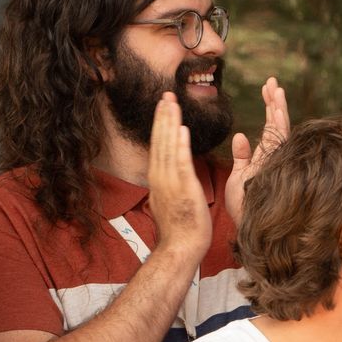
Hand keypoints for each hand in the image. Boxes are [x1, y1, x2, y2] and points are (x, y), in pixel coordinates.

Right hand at [147, 93, 211, 263]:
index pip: (158, 145)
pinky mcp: (183, 188)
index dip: (160, 124)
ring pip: (167, 145)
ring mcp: (169, 181)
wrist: (180, 247)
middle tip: (166, 94)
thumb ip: (171, 182)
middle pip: (159, 139)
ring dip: (169, 123)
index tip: (164, 106)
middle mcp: (160, 175)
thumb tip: (172, 173)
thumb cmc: (181, 228)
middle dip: (162, 116)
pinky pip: (180, 162)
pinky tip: (181, 128)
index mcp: (159, 177)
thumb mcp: (172, 199)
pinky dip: (179, 145)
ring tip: (171, 102)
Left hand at [225, 77, 289, 224]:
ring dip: (277, 107)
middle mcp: (274, 158)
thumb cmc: (245, 208)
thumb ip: (243, 157)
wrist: (250, 230)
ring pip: (279, 130)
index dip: (269, 107)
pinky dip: (277, 125)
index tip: (267, 88)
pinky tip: (275, 108)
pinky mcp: (274, 167)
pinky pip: (277, 143)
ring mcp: (276, 162)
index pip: (270, 128)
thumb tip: (241, 136)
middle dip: (275, 102)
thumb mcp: (240, 177)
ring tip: (275, 88)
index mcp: (265, 158)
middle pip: (277, 125)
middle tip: (272, 81)